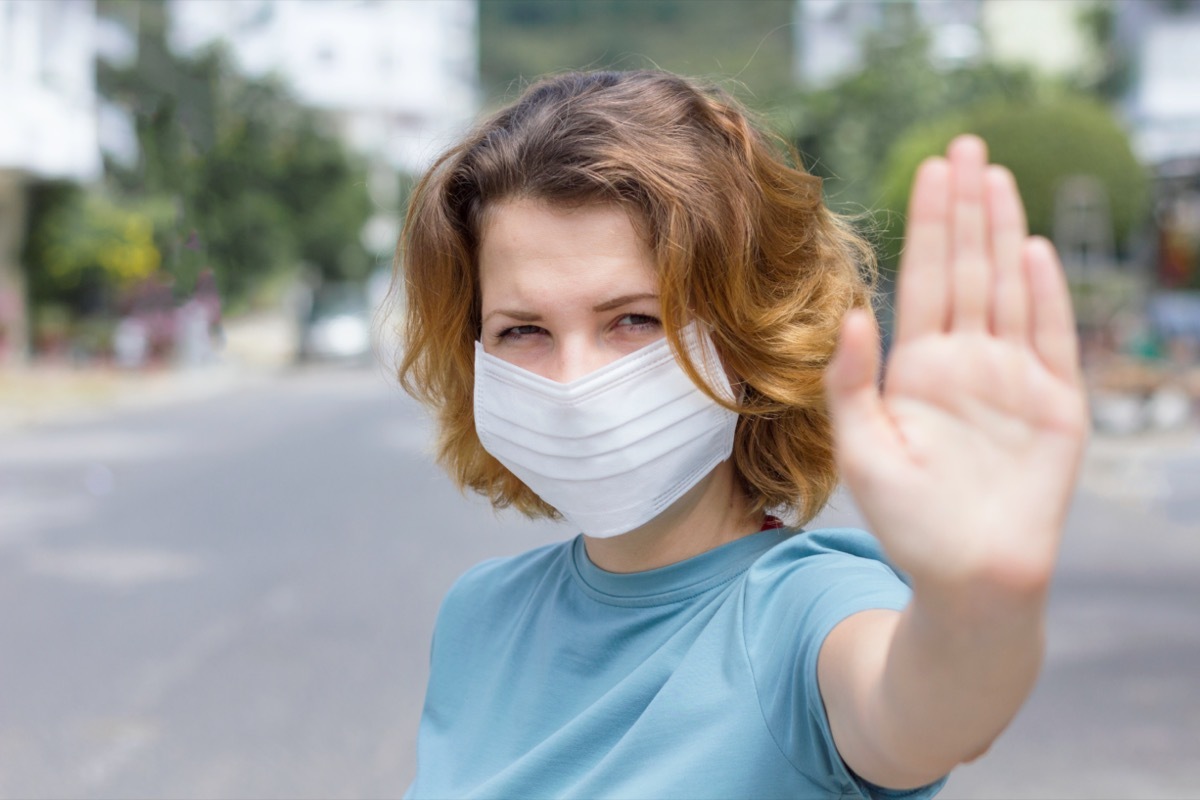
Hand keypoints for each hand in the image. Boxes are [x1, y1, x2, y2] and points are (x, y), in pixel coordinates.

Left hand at [824, 135, 1088, 604]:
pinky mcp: (1056, 406)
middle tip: (964, 143)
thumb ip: (852, 382)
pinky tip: (1032, 248)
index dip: (928, 224)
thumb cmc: (907, 522)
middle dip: (964, 208)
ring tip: (995, 175)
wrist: (967, 578)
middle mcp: (968, 362)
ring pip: (1009, 288)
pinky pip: (1049, 339)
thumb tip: (851, 312)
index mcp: (920, 368)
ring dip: (1002, 232)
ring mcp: (1014, 379)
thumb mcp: (861, 448)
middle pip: (967, 269)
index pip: (925, 279)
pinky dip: (1044, 295)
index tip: (928, 168)